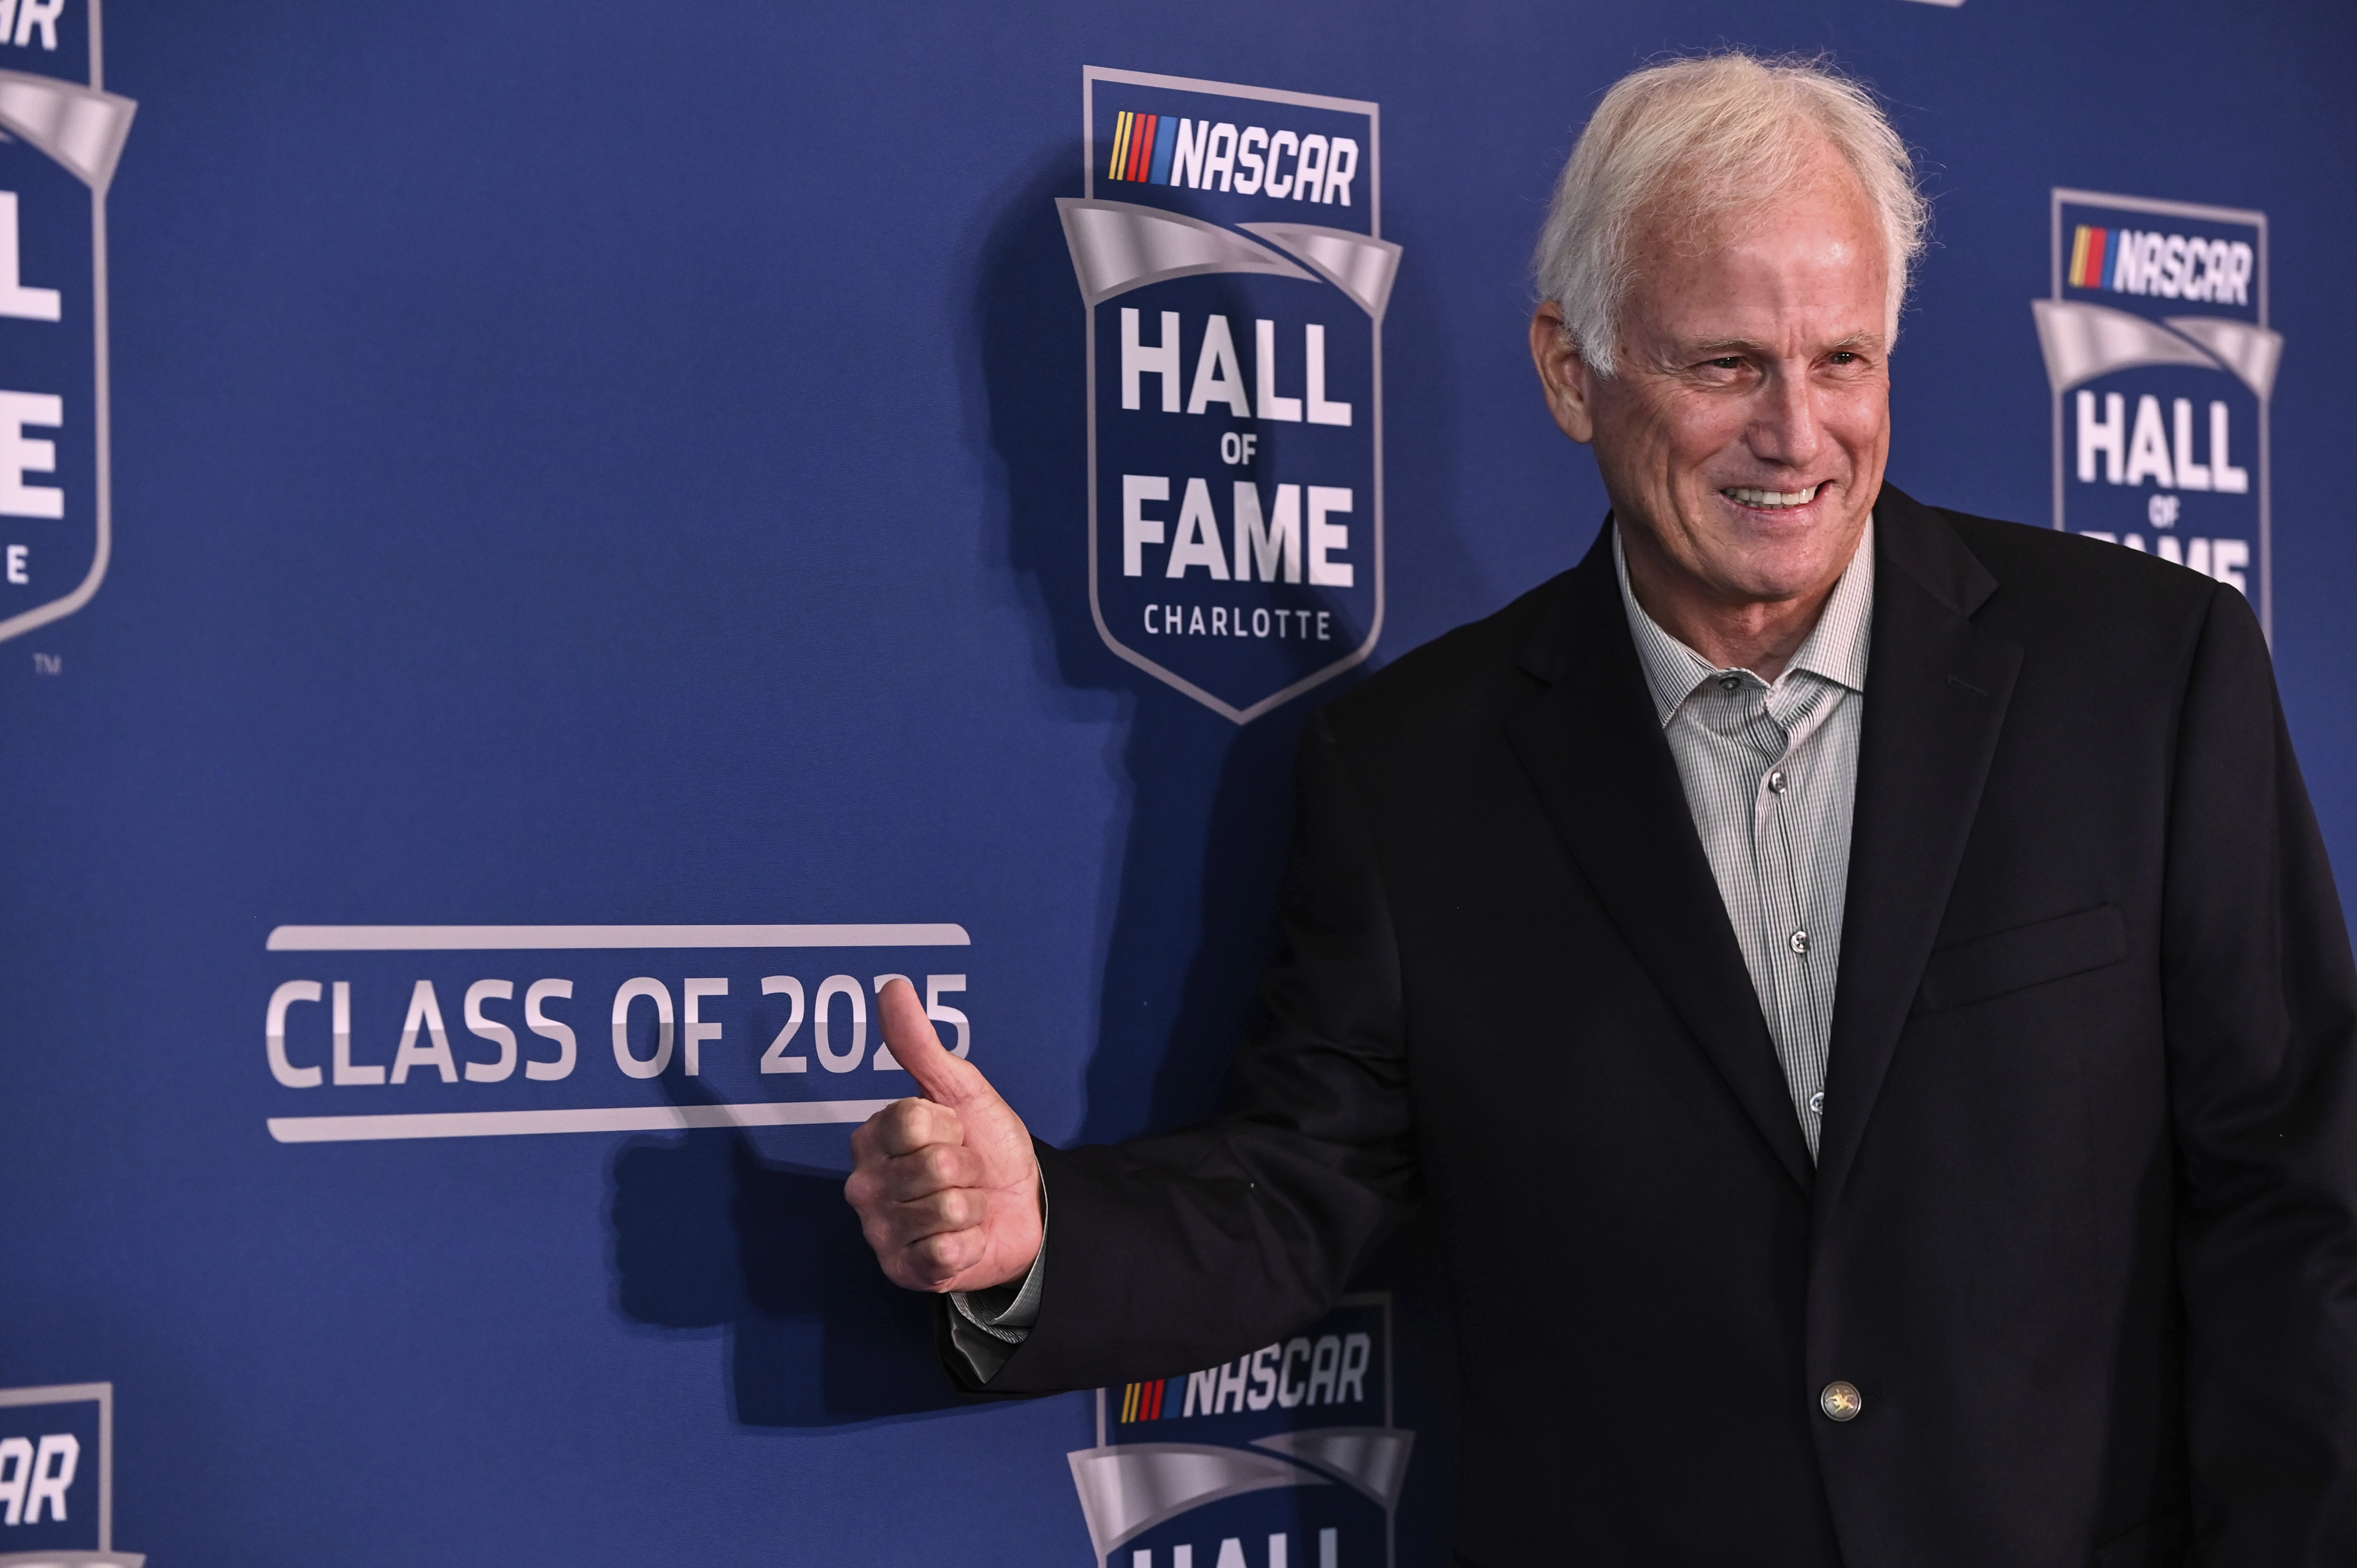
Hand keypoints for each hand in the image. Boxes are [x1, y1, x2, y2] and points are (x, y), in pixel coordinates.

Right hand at [845, 977, 1042, 1292]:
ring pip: (944, 1209)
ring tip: (967, 1205)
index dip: (951, 1125)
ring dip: (973, 1207)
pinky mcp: (902, 1271)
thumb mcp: (963, 1091)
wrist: (1024, 1206)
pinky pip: (945, 1251)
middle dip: (968, 1168)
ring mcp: (880, 1232)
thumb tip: (893, 987)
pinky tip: (964, 1240)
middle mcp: (865, 1185)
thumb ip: (920, 1045)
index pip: (913, 1121)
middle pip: (934, 1166)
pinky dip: (970, 1244)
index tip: (955, 1130)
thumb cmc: (987, 1146)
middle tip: (966, 1173)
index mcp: (873, 1136)